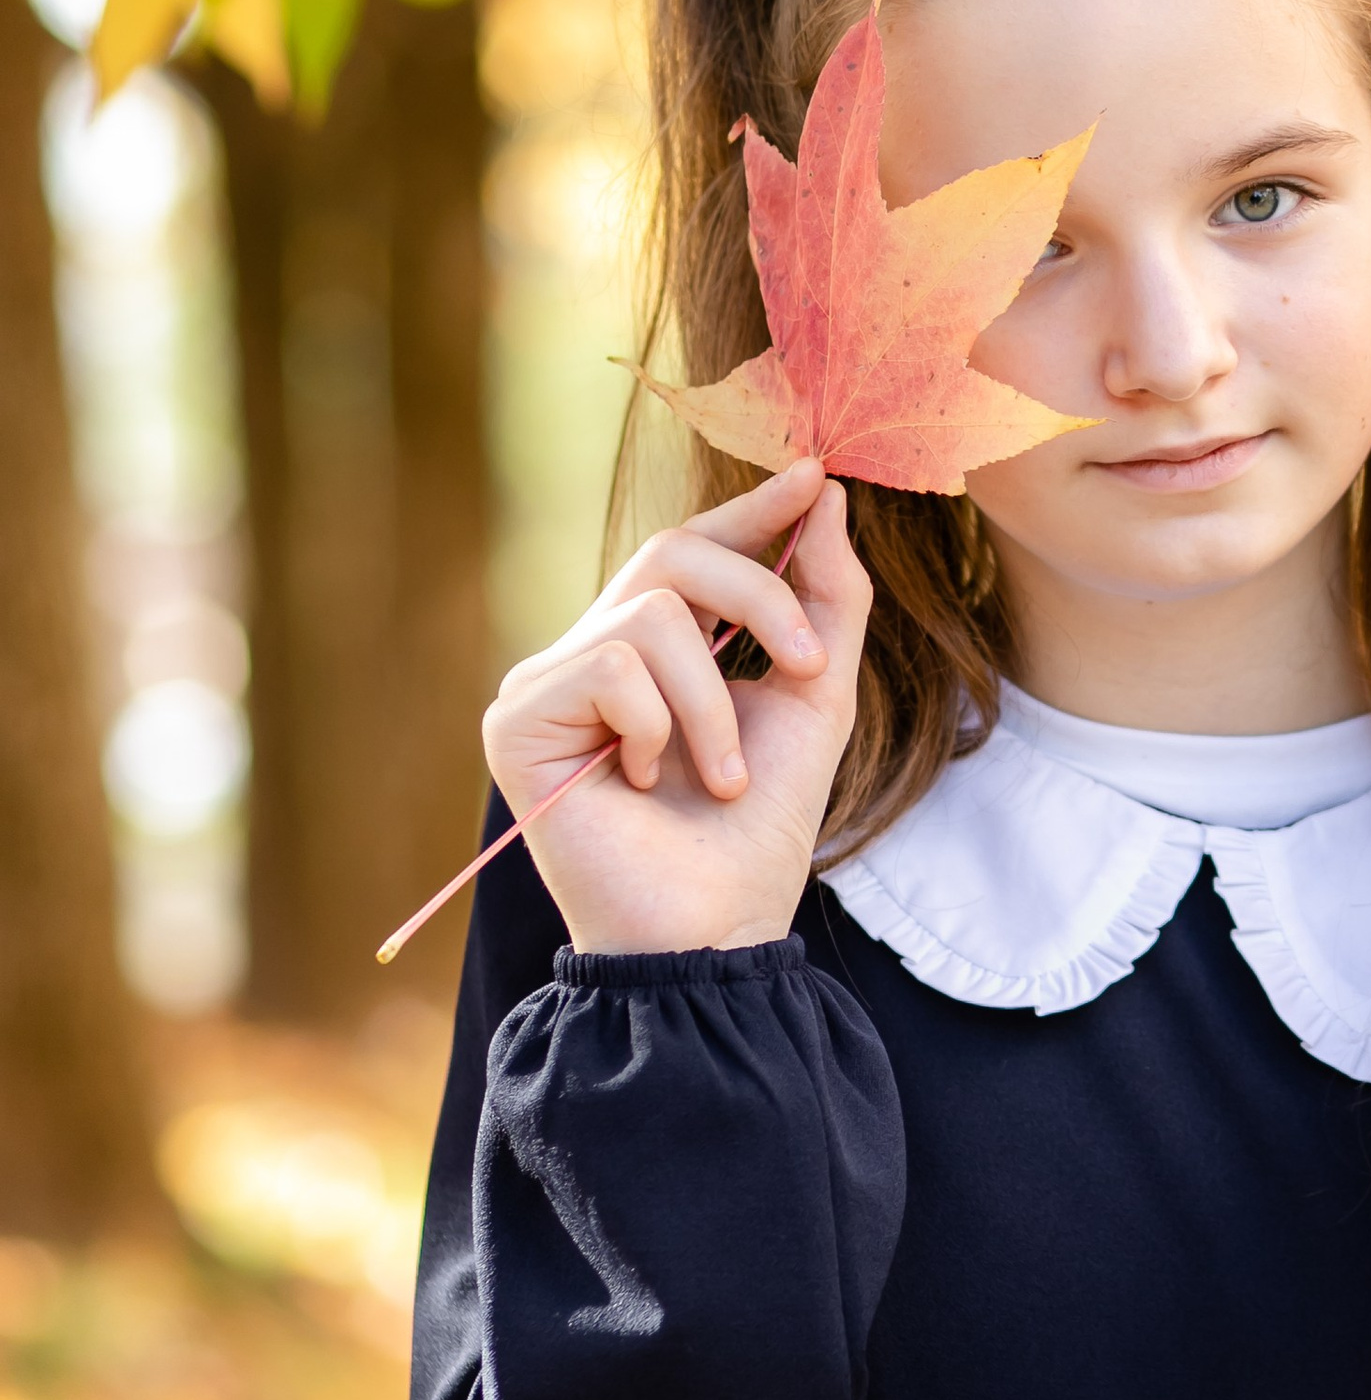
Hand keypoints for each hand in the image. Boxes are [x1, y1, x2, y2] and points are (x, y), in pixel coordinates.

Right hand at [482, 463, 869, 957]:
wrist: (716, 927)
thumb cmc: (757, 829)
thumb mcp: (815, 698)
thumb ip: (826, 600)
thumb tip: (825, 495)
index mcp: (658, 649)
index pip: (694, 548)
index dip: (750, 508)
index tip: (814, 473)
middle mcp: (593, 653)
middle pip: (673, 552)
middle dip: (760, 596)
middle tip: (808, 666)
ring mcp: (547, 683)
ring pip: (653, 616)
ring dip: (714, 703)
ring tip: (716, 774)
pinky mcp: (516, 719)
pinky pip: (612, 666)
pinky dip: (658, 726)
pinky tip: (645, 784)